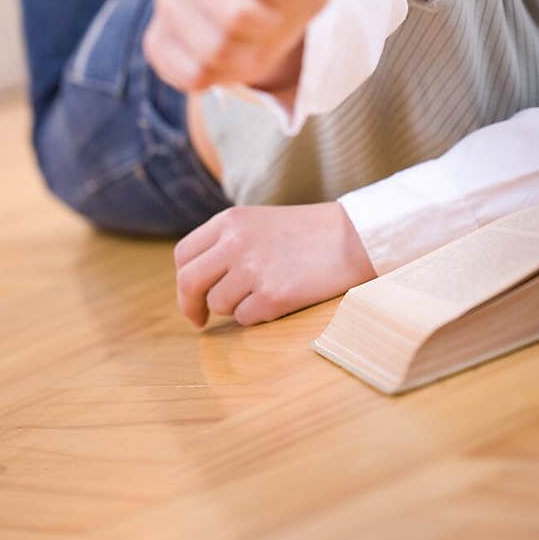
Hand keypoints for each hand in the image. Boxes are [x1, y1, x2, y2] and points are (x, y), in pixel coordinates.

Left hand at [174, 201, 376, 328]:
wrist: (354, 238)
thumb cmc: (309, 232)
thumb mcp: (259, 222)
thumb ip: (226, 243)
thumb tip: (197, 281)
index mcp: (230, 220)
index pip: (184, 255)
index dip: (184, 280)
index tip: (193, 295)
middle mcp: (235, 242)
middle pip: (188, 282)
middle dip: (190, 305)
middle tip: (199, 319)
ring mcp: (252, 270)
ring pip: (219, 304)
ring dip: (235, 307)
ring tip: (265, 292)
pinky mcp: (271, 296)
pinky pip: (245, 319)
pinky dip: (257, 316)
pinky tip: (280, 299)